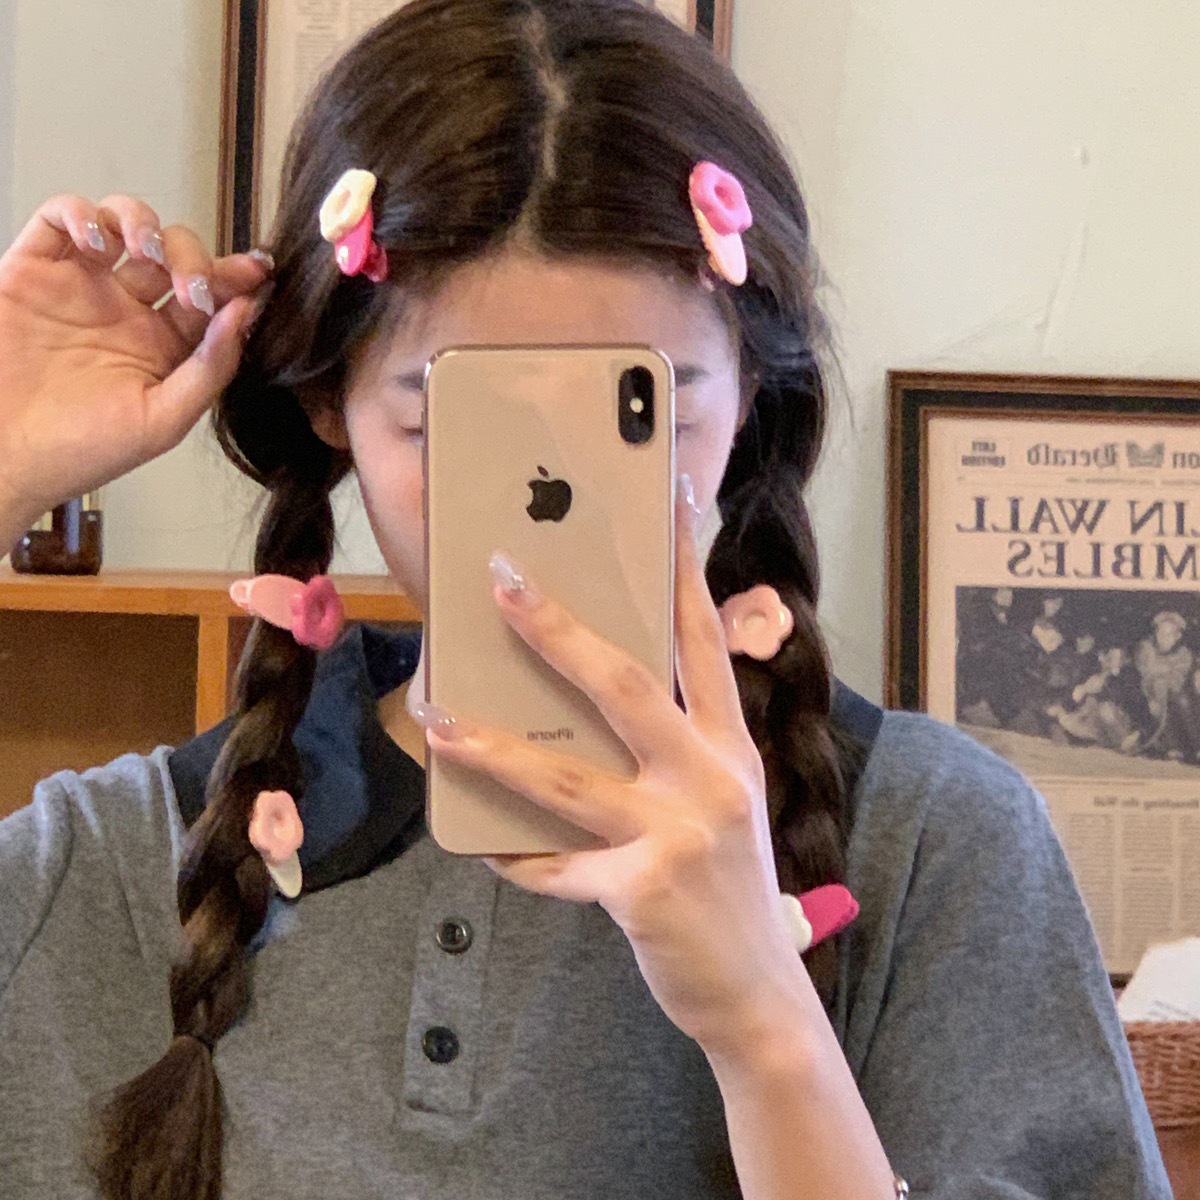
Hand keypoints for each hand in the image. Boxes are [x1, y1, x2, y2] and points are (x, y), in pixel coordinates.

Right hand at [0, 194, 270, 538]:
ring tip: (145, 250)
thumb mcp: (163, 420)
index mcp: (164, 347)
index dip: (234, 279)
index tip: (257, 273)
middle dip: (191, 256)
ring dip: (141, 222)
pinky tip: (94, 242)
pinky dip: (79, 212)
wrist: (4, 458)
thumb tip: (245, 313)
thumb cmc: (79, 452)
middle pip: (173, 254)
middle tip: (192, 283)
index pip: (210, 297)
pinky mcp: (32, 271)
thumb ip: (211, 367)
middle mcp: (126, 312)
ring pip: (122, 224)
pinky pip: (58, 218)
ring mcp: (81, 288)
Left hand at [423, 491, 810, 1057]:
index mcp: (729, 746)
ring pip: (567, 777)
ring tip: (435, 714)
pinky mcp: (644, 890)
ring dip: (492, 745)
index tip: (667, 504)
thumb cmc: (726, 883)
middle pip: (624, 684)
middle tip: (502, 576)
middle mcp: (710, 777)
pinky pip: (557, 867)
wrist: (758, 991)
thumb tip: (577, 702)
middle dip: (556, 627)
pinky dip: (516, 858)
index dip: (683, 570)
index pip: (702, 640)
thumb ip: (671, 749)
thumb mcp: (718, 801)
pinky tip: (483, 848)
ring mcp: (679, 833)